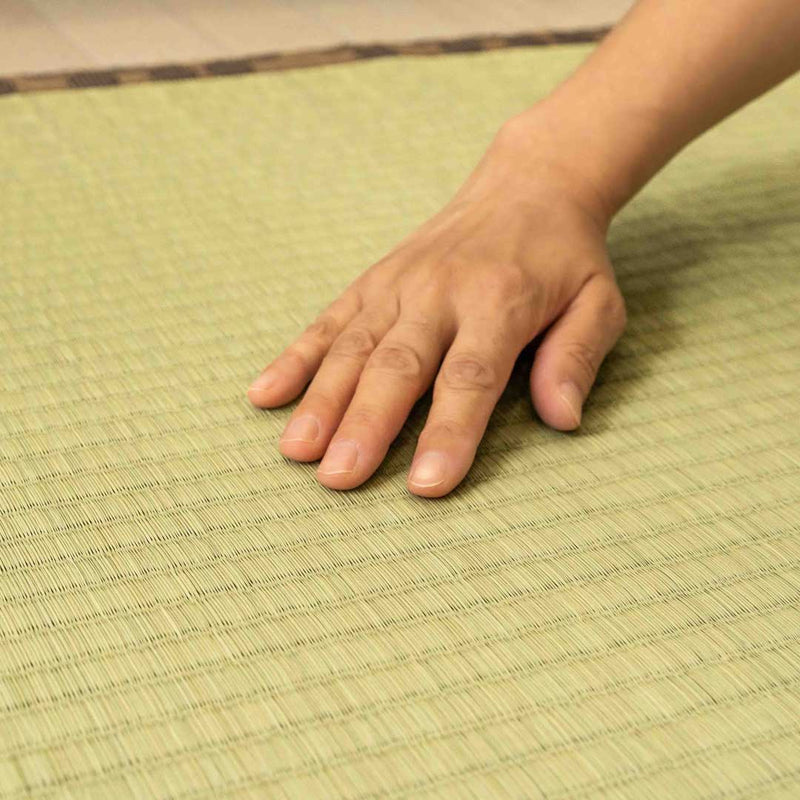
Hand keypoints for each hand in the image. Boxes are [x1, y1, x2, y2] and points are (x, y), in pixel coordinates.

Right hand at [247, 115, 626, 496]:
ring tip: (296, 450)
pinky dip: (296, 358)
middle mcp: (440, 291)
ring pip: (353, 345)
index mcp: (500, 300)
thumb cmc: (565, 257)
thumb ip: (577, 357)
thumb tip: (562, 419)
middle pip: (398, 364)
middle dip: (366, 424)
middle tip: (339, 478)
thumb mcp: (598, 302)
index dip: (448, 431)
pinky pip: (329, 320)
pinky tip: (265, 395)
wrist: (527, 185)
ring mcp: (399, 284)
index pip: (471, 375)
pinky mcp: (373, 280)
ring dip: (321, 399)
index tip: (426, 485)